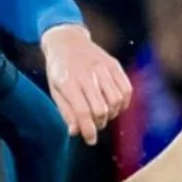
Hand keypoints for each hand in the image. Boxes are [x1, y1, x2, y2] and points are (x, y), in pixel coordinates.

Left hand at [40, 23, 130, 144]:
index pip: (82, 112)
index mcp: (68, 81)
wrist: (67, 41)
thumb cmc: (59, 70)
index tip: (91, 140)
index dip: (88, 131)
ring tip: (103, 113)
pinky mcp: (114, 64)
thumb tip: (76, 132)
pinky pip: (126, 89)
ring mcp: (102, 67)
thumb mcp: (55, 90)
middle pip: (100, 109)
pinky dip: (123, 102)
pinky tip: (115, 105)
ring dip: (111, 114)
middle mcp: (87, 73)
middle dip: (99, 123)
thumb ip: (66, 112)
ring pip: (115, 100)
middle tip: (94, 124)